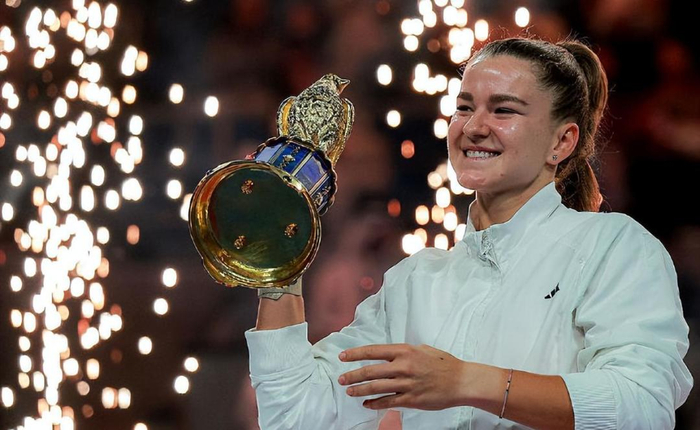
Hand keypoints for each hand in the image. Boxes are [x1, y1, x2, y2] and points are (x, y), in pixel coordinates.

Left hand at [337, 344, 468, 410]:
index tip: (343, 357)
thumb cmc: (443, 364)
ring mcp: (407, 384)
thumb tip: (389, 354)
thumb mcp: (422, 349)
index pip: (373, 351)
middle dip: (353, 375)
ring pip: (376, 387)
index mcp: (405, 351)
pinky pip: (388, 402)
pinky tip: (367, 403)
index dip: (355, 354)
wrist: (461, 381)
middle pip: (370, 371)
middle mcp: (403, 366)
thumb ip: (404, 352)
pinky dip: (375, 403)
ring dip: (360, 390)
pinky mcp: (411, 399)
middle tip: (341, 379)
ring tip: (349, 391)